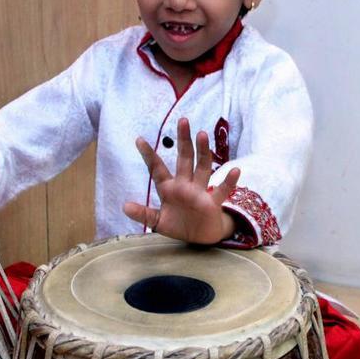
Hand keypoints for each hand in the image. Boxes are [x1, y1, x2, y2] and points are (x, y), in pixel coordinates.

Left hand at [123, 118, 240, 243]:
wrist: (199, 238)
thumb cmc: (179, 224)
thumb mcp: (158, 222)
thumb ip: (143, 214)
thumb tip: (124, 206)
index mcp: (169, 188)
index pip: (157, 168)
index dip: (148, 155)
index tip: (138, 139)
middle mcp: (185, 185)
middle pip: (185, 159)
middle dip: (184, 140)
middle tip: (183, 120)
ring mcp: (200, 192)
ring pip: (203, 167)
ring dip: (203, 152)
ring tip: (202, 135)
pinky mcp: (212, 204)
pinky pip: (222, 191)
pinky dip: (229, 182)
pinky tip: (235, 170)